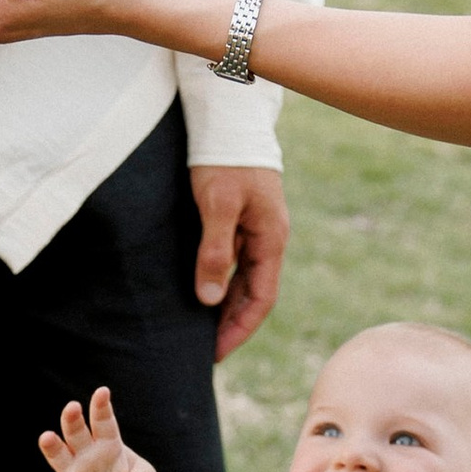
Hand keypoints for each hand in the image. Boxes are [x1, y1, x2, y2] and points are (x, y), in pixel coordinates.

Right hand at [30, 387, 159, 471]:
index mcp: (107, 442)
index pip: (103, 422)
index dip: (101, 407)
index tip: (102, 392)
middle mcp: (85, 453)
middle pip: (76, 432)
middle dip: (73, 419)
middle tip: (72, 407)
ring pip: (59, 455)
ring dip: (52, 446)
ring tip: (46, 437)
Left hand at [189, 166, 285, 358]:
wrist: (229, 118)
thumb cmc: (224, 159)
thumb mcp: (217, 205)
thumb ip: (214, 251)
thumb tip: (209, 298)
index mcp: (271, 238)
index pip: (261, 298)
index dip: (240, 329)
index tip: (216, 353)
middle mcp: (268, 238)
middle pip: (254, 293)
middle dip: (231, 324)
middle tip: (203, 352)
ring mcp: (256, 229)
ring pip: (243, 279)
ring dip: (225, 305)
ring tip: (198, 330)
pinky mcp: (240, 219)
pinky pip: (233, 261)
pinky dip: (219, 282)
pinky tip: (199, 292)